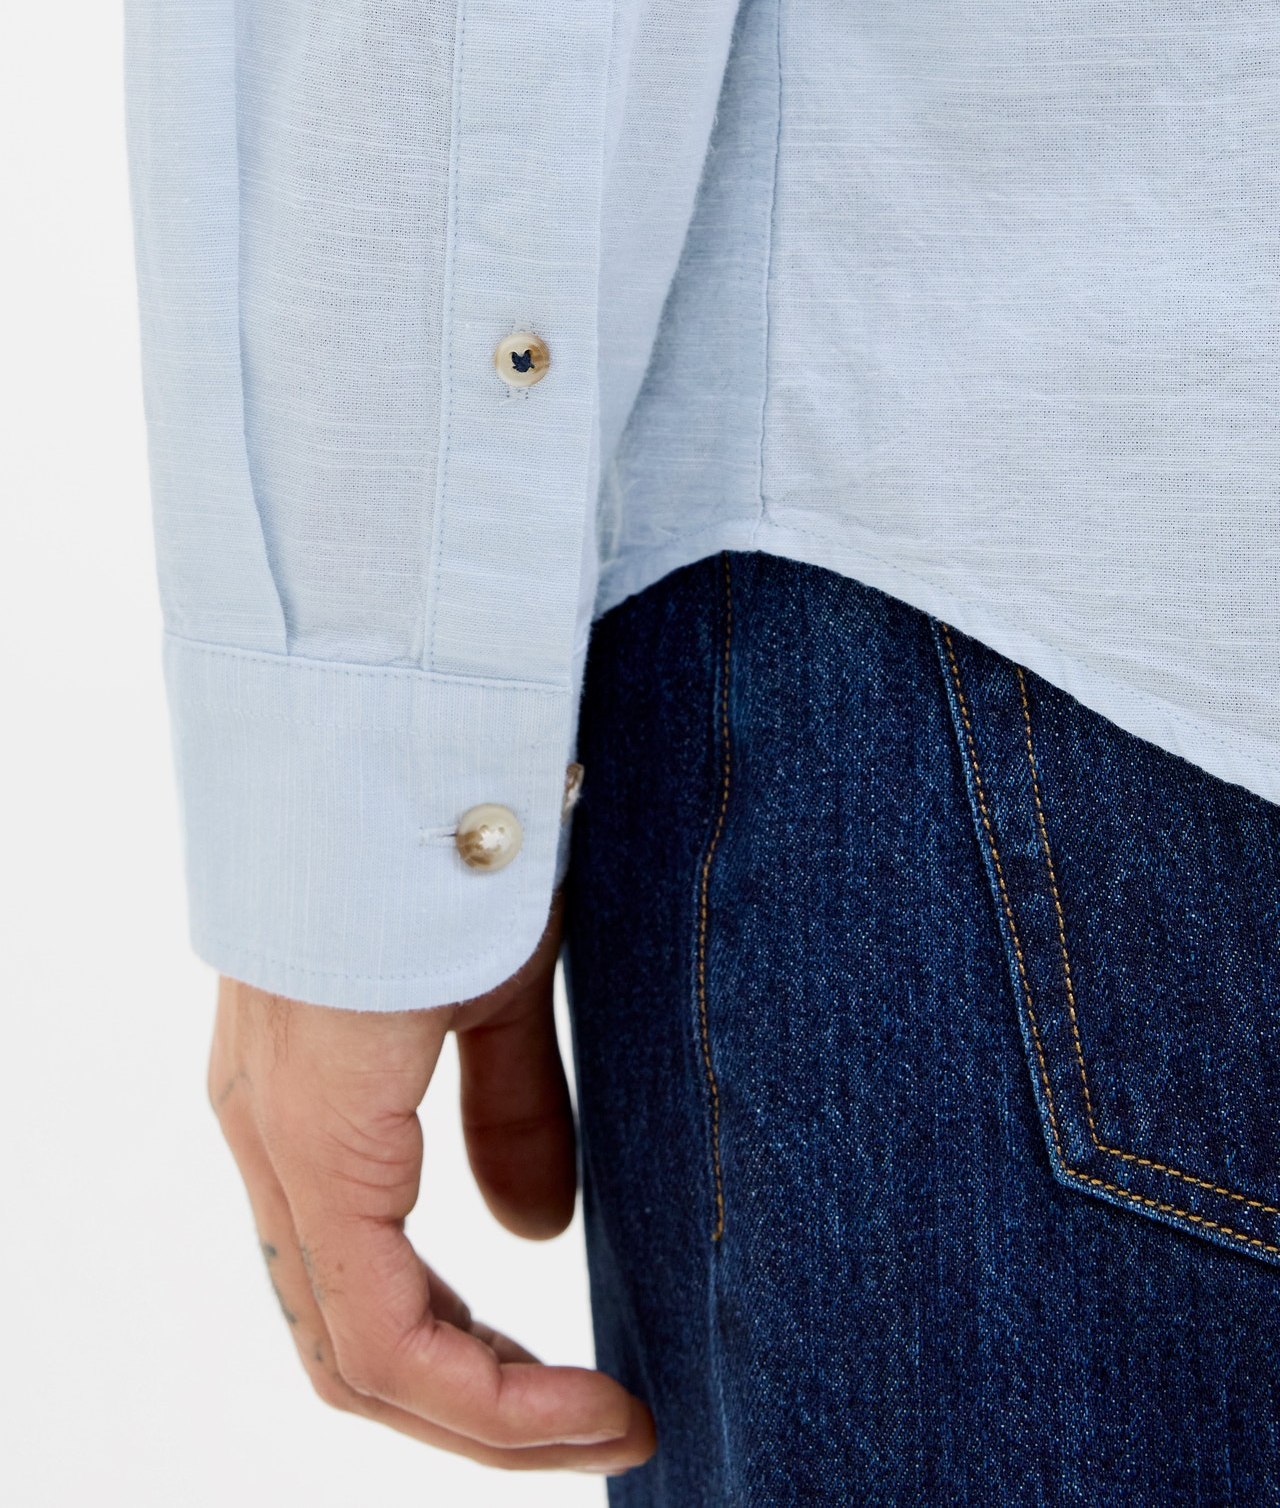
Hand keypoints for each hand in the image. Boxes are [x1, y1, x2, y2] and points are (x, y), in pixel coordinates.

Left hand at [208, 900, 654, 1473]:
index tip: (597, 1384)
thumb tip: (532, 1233)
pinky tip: (569, 1394)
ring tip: (607, 1422)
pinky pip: (373, 1321)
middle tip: (609, 1422)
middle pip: (357, 1346)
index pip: (367, 1291)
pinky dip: (472, 1384)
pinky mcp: (313, 1141)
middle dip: (486, 1409)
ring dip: (486, 1416)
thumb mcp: (495, 996)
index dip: (478, 1364)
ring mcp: (281, 1146)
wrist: (422, 744)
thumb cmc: (460, 848)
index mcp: (311, 1106)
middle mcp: (273, 1142)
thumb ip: (507, 1110)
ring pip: (360, 1354)